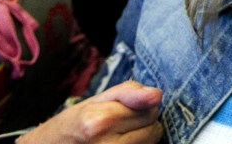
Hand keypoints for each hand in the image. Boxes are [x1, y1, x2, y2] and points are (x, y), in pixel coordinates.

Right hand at [17, 80, 162, 143]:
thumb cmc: (74, 124)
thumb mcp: (97, 100)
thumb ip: (129, 93)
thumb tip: (157, 95)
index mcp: (99, 121)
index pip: (149, 110)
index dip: (140, 106)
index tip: (123, 110)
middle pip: (154, 129)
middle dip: (142, 124)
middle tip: (118, 125)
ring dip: (141, 139)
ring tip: (117, 137)